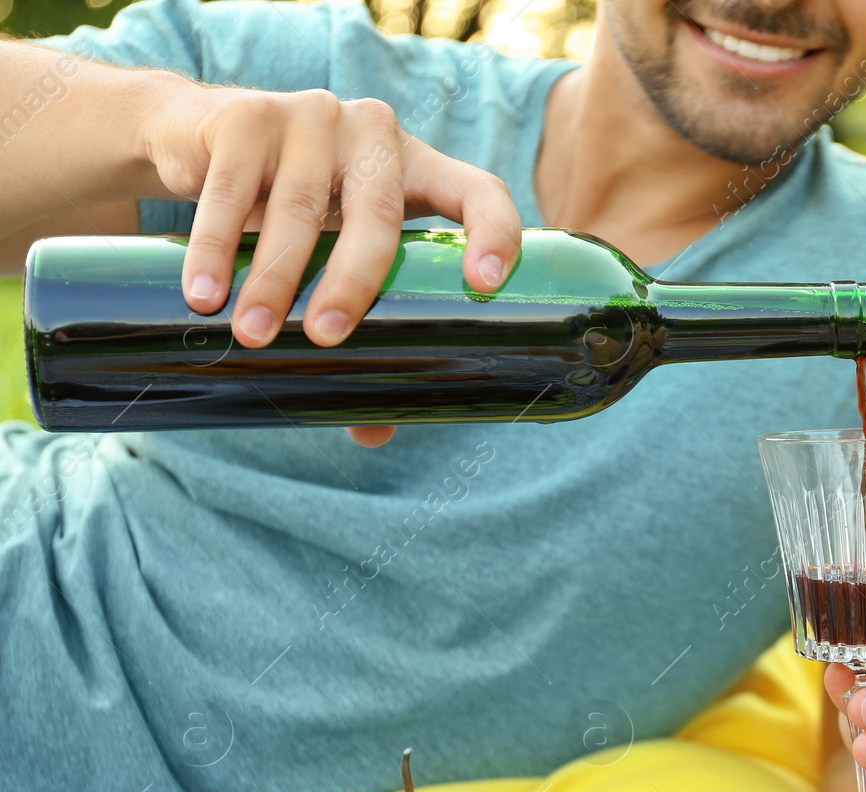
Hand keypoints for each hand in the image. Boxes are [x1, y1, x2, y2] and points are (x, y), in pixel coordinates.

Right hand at [142, 82, 522, 445]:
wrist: (203, 137)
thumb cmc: (297, 211)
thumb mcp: (335, 254)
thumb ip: (360, 326)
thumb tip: (372, 432)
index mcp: (420, 168)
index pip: (478, 191)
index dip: (493, 232)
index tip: (485, 284)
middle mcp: (375, 135)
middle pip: (377, 215)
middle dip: (352, 283)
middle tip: (323, 339)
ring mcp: (312, 118)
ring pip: (298, 208)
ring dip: (273, 278)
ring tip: (251, 334)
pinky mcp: (245, 117)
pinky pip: (231, 190)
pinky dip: (214, 248)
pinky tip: (205, 294)